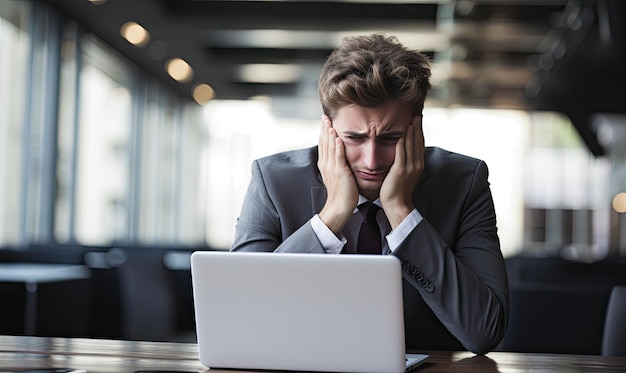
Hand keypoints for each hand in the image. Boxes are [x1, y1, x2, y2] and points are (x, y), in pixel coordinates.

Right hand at [317, 115, 358, 234]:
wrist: (339, 206)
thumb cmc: (341, 192)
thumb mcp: (335, 174)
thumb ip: (335, 163)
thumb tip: (337, 154)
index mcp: (325, 164)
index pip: (323, 144)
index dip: (323, 132)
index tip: (324, 121)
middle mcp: (326, 164)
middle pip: (324, 142)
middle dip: (324, 129)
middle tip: (324, 116)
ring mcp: (332, 167)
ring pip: (330, 147)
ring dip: (329, 134)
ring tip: (329, 122)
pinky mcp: (340, 171)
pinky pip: (338, 156)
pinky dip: (337, 146)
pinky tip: (337, 137)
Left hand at [379, 116, 424, 227]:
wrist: (397, 205)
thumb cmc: (398, 190)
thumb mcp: (404, 173)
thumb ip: (405, 162)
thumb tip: (403, 153)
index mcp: (418, 164)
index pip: (419, 144)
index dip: (419, 132)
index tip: (418, 120)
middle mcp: (416, 164)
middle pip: (418, 142)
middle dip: (418, 128)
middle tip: (417, 115)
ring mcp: (409, 167)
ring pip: (412, 145)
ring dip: (412, 132)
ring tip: (412, 119)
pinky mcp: (401, 170)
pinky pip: (402, 153)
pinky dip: (403, 143)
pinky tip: (402, 133)